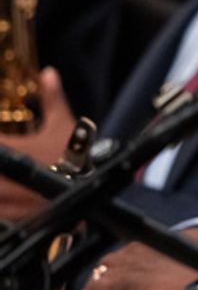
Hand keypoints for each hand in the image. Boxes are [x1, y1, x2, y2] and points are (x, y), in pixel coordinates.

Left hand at [0, 68, 78, 218]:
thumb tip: (48, 73)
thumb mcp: (64, 124)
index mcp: (16, 151)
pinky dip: (2, 207)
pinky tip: (6, 198)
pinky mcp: (18, 216)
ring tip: (5, 179)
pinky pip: (2, 214)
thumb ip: (51, 98)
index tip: (1, 139)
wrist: (95, 187)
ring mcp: (13, 199)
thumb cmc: (80, 154)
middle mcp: (12, 176)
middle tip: (3, 159)